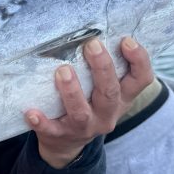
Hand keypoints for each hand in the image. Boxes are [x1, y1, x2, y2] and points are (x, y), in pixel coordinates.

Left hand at [25, 37, 153, 168]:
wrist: (68, 144)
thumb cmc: (89, 105)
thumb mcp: (106, 91)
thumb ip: (107, 68)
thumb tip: (97, 29)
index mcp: (122, 98)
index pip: (141, 80)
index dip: (139, 60)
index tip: (126, 40)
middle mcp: (107, 113)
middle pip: (110, 92)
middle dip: (102, 68)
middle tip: (91, 44)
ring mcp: (85, 127)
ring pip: (81, 111)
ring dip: (72, 91)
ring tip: (62, 71)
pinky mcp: (61, 135)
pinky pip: (51, 130)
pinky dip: (42, 122)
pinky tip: (31, 112)